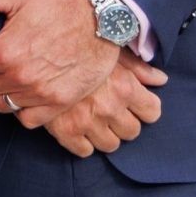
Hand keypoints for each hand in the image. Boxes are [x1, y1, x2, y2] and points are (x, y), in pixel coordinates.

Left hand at [0, 0, 117, 115]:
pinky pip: (28, 120)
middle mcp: (20, 76)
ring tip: (14, 75)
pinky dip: (23, 110)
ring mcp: (41, 93)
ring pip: (3, 105)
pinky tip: (27, 92)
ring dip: (4, 92)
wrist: (104, 16)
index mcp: (4, 51)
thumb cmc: (57, 2)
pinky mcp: (61, 102)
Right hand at [40, 48, 167, 154]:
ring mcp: (87, 121)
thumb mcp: (111, 50)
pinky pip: (84, 151)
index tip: (134, 104)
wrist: (34, 47)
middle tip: (110, 111)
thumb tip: (161, 80)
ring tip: (93, 119)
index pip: (152, 112)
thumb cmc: (77, 45)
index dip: (145, 108)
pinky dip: (82, 143)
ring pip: (110, 145)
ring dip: (104, 134)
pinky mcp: (64, 131)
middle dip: (123, 122)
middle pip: (132, 131)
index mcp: (125, 87)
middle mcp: (110, 107)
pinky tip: (76, 127)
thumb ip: (138, 68)